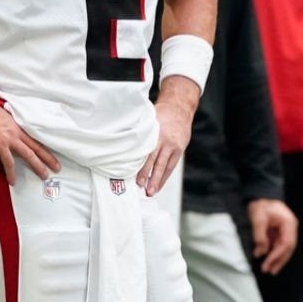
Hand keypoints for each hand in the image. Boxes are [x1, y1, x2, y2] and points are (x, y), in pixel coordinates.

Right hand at [0, 84, 59, 184]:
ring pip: (28, 154)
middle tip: (57, 168)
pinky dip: (11, 172)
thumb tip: (8, 134)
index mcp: (18, 125)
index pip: (35, 138)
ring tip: (44, 176)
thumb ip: (8, 127)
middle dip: (48, 158)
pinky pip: (8, 162)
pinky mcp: (0, 144)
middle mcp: (17, 132)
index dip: (45, 147)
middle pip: (37, 147)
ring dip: (37, 166)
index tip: (52, 154)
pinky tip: (13, 181)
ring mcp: (9, 138)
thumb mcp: (2, 117)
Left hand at [137, 76, 198, 196]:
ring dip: (158, 181)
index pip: (147, 154)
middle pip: (156, 162)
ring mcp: (174, 146)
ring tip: (151, 193)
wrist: (179, 108)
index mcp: (155, 134)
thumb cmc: (160, 114)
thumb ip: (140, 133)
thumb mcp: (149, 120)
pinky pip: (172, 166)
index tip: (136, 179)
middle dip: (149, 177)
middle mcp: (165, 141)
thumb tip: (123, 146)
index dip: (142, 167)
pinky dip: (165, 177)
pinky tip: (158, 185)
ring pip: (165, 167)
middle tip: (143, 189)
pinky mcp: (179, 150)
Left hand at [248, 198, 297, 274]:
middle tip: (270, 271)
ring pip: (284, 248)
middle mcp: (290, 228)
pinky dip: (272, 252)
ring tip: (268, 269)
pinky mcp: (280, 231)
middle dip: (279, 261)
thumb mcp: (258, 218)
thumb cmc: (261, 204)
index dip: (277, 255)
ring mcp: (286, 230)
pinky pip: (278, 244)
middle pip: (288, 248)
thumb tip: (260, 252)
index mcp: (288, 223)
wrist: (260, 194)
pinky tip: (266, 259)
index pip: (286, 244)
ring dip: (276, 259)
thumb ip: (260, 235)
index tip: (267, 263)